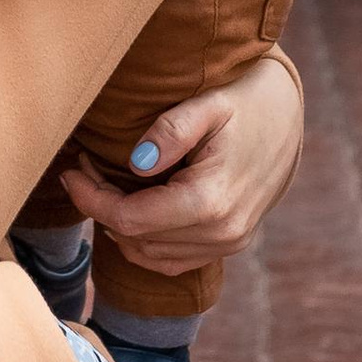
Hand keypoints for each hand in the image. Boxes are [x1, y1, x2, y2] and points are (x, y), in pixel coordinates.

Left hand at [70, 54, 304, 273]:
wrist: (290, 117)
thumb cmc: (247, 101)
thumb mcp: (210, 102)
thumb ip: (172, 130)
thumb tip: (136, 164)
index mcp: (211, 201)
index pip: (129, 219)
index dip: (91, 199)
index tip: (71, 171)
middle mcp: (221, 233)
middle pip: (135, 238)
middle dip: (101, 206)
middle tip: (86, 166)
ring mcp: (229, 243)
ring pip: (149, 254)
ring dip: (120, 224)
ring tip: (106, 181)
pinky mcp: (230, 244)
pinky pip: (172, 260)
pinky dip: (144, 241)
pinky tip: (133, 207)